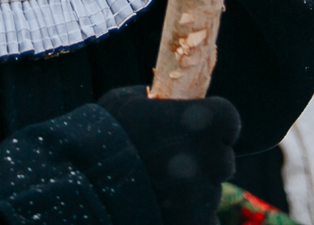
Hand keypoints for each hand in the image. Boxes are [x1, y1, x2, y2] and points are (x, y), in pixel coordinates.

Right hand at [96, 86, 238, 224]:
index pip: (229, 120)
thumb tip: (167, 101)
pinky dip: (189, 216)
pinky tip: (163, 209)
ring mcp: (204, 195)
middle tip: (174, 162)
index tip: (199, 129)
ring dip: (193, 189)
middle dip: (203, 160)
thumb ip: (156, 101)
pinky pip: (205, 220)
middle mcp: (209, 158)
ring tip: (158, 188)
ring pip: (210, 191)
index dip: (215, 125)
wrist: (85, 189)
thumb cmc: (102, 138)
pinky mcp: (195, 223)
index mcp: (199, 120)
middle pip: (222, 158)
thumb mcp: (126, 102)